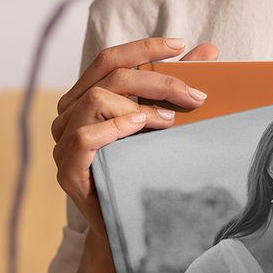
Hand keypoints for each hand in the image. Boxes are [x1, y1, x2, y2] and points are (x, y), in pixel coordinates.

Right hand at [52, 37, 218, 235]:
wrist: (132, 227)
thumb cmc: (146, 172)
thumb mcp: (165, 124)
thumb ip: (179, 87)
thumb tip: (210, 51)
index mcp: (87, 98)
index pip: (109, 59)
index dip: (144, 47)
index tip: (181, 46)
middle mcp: (69, 114)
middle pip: (109, 76)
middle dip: (157, 81)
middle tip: (195, 97)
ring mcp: (63, 141)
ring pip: (96, 99)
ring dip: (139, 107)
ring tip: (169, 122)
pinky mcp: (66, 170)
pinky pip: (84, 137)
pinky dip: (115, 128)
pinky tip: (140, 128)